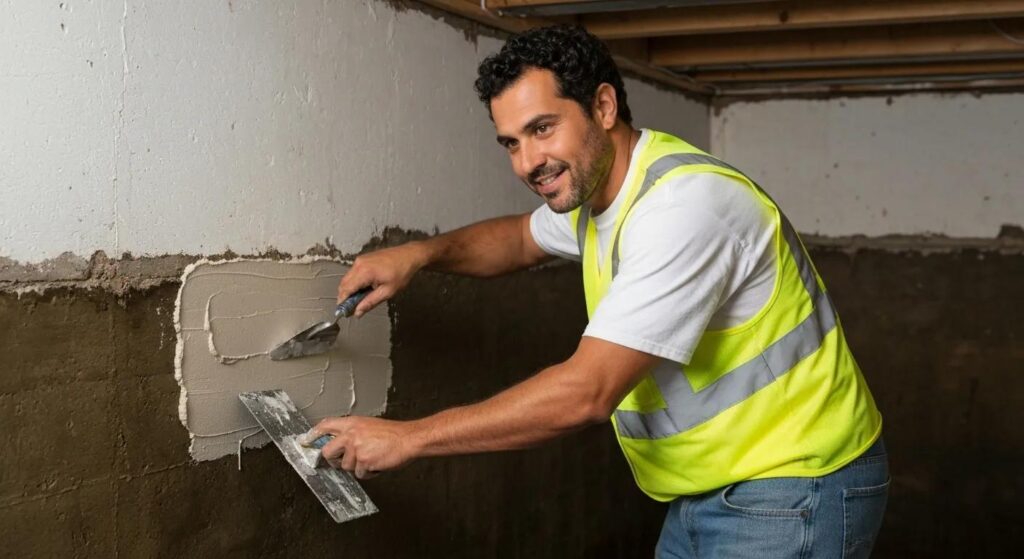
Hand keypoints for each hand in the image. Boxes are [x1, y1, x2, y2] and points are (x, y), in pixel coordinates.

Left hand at [302, 416, 418, 478]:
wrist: (408, 439)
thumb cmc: (393, 433)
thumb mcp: (369, 425)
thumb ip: (353, 432)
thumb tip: (340, 444)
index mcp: (352, 423)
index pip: (325, 425)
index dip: (313, 434)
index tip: (305, 440)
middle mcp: (350, 435)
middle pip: (327, 452)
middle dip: (333, 459)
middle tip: (345, 460)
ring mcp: (356, 449)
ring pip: (345, 466)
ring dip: (358, 466)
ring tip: (373, 457)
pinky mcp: (363, 462)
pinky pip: (360, 474)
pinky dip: (369, 472)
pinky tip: (378, 463)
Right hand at [337, 243, 428, 316]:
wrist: (409, 255)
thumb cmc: (402, 272)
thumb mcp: (388, 291)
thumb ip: (370, 302)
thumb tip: (358, 312)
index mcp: (364, 272)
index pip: (346, 289)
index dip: (342, 301)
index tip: (344, 311)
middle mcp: (359, 264)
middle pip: (344, 283)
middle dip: (345, 296)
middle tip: (352, 308)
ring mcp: (360, 260)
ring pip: (347, 278)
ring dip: (350, 289)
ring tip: (360, 298)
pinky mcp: (363, 259)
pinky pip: (353, 272)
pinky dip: (355, 282)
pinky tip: (364, 288)